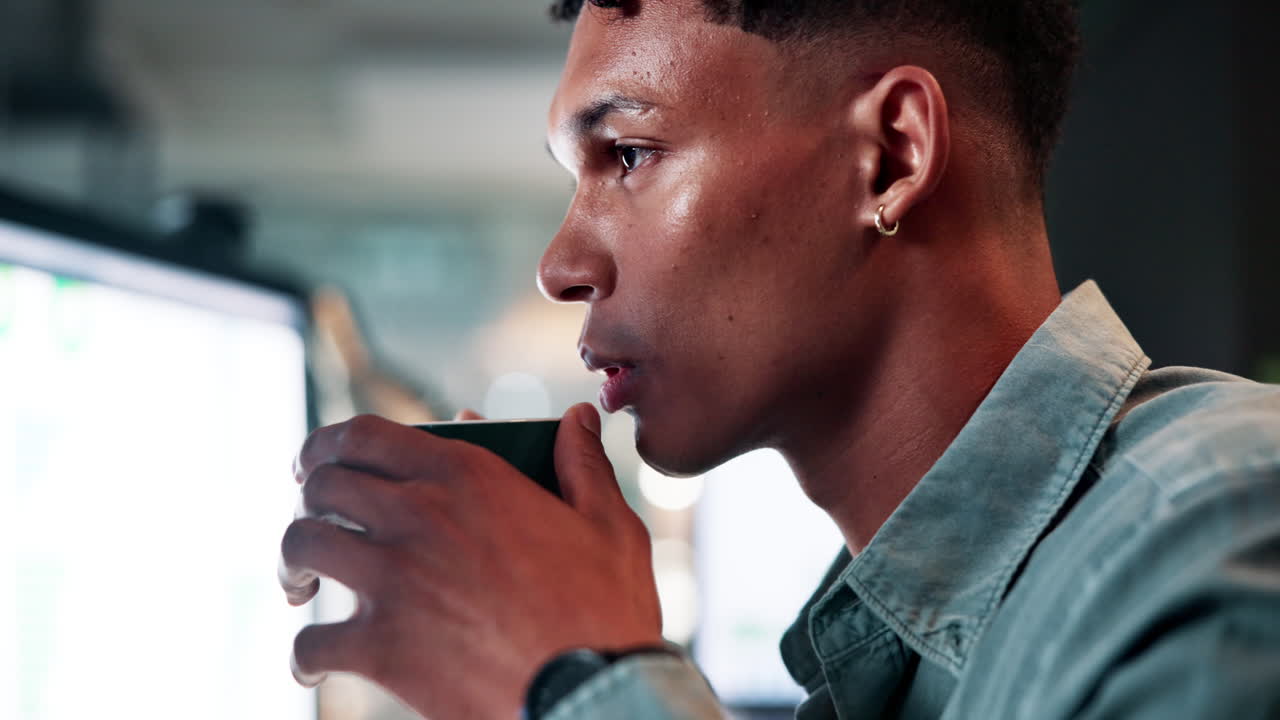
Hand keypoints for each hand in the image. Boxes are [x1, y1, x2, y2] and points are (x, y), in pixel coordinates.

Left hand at [278, 403, 662, 718]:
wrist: (595, 689)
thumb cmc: (606, 609)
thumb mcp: (609, 525)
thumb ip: (583, 464)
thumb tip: (578, 417)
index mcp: (468, 475)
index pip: (365, 434)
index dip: (326, 444)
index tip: (313, 462)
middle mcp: (419, 514)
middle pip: (323, 484)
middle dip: (306, 499)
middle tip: (314, 522)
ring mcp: (394, 580)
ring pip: (302, 546)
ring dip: (294, 564)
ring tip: (303, 586)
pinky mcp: (383, 646)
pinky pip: (311, 641)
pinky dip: (305, 654)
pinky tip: (314, 663)